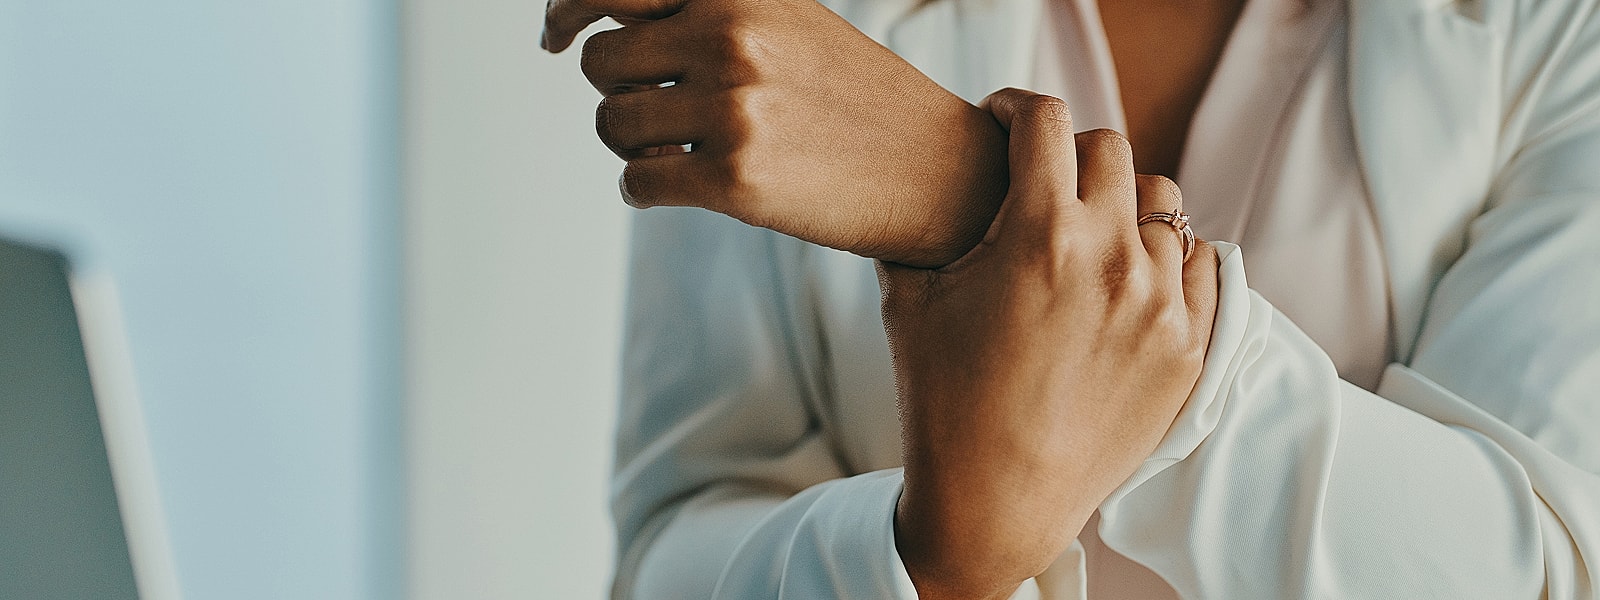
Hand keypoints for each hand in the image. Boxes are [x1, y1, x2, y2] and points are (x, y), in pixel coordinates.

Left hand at [541, 0, 1008, 267]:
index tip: (554, 35)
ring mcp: (732, 108)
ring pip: (610, 124)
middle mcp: (731, 36)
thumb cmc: (852, 96)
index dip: (564, 7)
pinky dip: (646, 189)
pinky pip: (635, 182)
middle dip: (617, 91)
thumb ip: (704, 10)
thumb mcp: (785, 19)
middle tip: (658, 113)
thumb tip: (599, 22)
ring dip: (633, 144)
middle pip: (599, 62)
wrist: (936, 169)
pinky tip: (684, 187)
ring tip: (682, 150)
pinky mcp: (734, 179)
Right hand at [876, 89, 1219, 598]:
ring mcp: (1161, 304)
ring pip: (1163, 205)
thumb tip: (925, 189)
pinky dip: (1170, 257)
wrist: (997, 500)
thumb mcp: (910, 302)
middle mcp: (1113, 259)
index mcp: (1041, 236)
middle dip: (1070, 154)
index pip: (1046, 121)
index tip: (1003, 122)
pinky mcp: (1189, 347)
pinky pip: (1202, 264)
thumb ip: (923, 228)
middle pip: (1110, 150)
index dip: (1016, 108)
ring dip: (1122, 206)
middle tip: (1044, 180)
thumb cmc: (942, 403)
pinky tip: (1132, 274)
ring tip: (1090, 236)